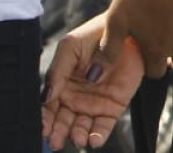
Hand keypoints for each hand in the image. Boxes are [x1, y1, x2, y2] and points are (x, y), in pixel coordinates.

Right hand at [42, 14, 142, 149]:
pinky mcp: (113, 107)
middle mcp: (75, 97)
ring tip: (78, 139)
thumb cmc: (95, 35)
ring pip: (81, 127)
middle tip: (56, 141)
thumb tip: (46, 96)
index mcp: (61, 84)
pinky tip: (94, 140)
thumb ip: (57, 71)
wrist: (128, 31)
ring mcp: (94, 103)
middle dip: (58, 133)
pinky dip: (99, 135)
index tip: (44, 129)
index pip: (49, 107)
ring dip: (78, 136)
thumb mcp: (70, 47)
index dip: (45, 119)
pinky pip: (104, 126)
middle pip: (63, 122)